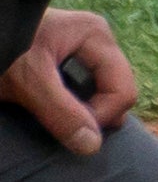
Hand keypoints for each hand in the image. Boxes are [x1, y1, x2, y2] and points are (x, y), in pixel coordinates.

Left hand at [5, 8, 139, 152]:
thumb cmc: (0, 47)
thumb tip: (92, 146)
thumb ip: (60, 111)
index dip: (99, 117)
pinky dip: (70, 105)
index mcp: (96, 35)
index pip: (122, 90)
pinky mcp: (67, 60)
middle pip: (115, 91)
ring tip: (49, 113)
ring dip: (79, 111)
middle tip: (57, 123)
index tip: (66, 130)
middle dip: (92, 114)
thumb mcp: (27, 80)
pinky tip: (47, 107)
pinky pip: (84, 90)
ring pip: (100, 93)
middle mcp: (95, 41)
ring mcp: (83, 50)